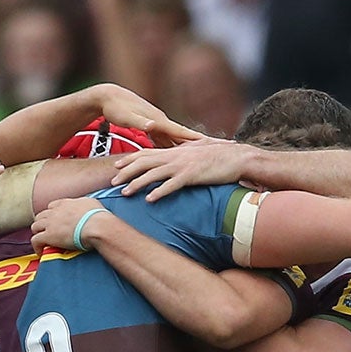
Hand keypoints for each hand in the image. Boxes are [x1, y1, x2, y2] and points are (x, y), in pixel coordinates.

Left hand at [32, 195, 112, 253]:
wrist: (96, 226)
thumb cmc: (99, 217)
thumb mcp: (92, 203)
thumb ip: (85, 204)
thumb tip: (87, 208)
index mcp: (66, 203)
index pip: (52, 206)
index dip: (52, 214)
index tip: (55, 221)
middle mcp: (56, 211)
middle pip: (41, 215)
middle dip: (43, 223)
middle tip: (47, 232)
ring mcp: (51, 223)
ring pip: (35, 226)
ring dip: (38, 233)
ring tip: (43, 242)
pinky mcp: (48, 236)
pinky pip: (35, 240)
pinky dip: (36, 246)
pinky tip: (40, 251)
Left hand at [90, 84, 200, 146]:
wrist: (108, 96)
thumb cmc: (116, 108)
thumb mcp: (127, 117)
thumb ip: (140, 123)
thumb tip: (153, 125)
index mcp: (157, 121)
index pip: (179, 131)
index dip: (193, 137)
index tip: (209, 143)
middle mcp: (159, 122)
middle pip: (180, 135)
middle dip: (195, 143)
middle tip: (213, 149)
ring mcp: (156, 125)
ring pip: (173, 138)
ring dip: (185, 146)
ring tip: (199, 155)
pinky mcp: (150, 128)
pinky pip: (165, 139)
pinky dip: (173, 146)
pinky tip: (175, 153)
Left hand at [113, 137, 255, 198]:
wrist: (238, 157)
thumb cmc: (219, 158)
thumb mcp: (196, 154)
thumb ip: (183, 157)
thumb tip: (174, 163)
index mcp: (175, 151)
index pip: (147, 153)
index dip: (130, 160)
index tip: (116, 167)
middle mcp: (175, 156)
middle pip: (144, 163)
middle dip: (126, 172)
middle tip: (112, 183)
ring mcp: (183, 165)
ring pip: (153, 174)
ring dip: (137, 183)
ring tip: (124, 193)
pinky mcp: (192, 176)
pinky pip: (172, 185)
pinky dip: (159, 192)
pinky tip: (149, 200)